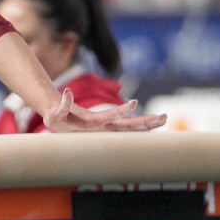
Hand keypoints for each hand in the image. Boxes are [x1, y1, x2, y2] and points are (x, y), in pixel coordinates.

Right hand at [43, 88, 166, 131]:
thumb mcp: (54, 113)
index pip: (110, 119)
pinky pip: (127, 124)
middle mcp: (103, 127)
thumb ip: (61, 105)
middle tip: (164, 118)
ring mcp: (107, 126)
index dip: (121, 111)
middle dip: (145, 122)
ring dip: (146, 123)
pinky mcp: (108, 124)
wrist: (56, 120)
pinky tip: (150, 120)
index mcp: (92, 125)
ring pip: (130, 126)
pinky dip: (138, 122)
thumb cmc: (56, 117)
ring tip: (164, 118)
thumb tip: (67, 92)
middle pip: (128, 127)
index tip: (134, 102)